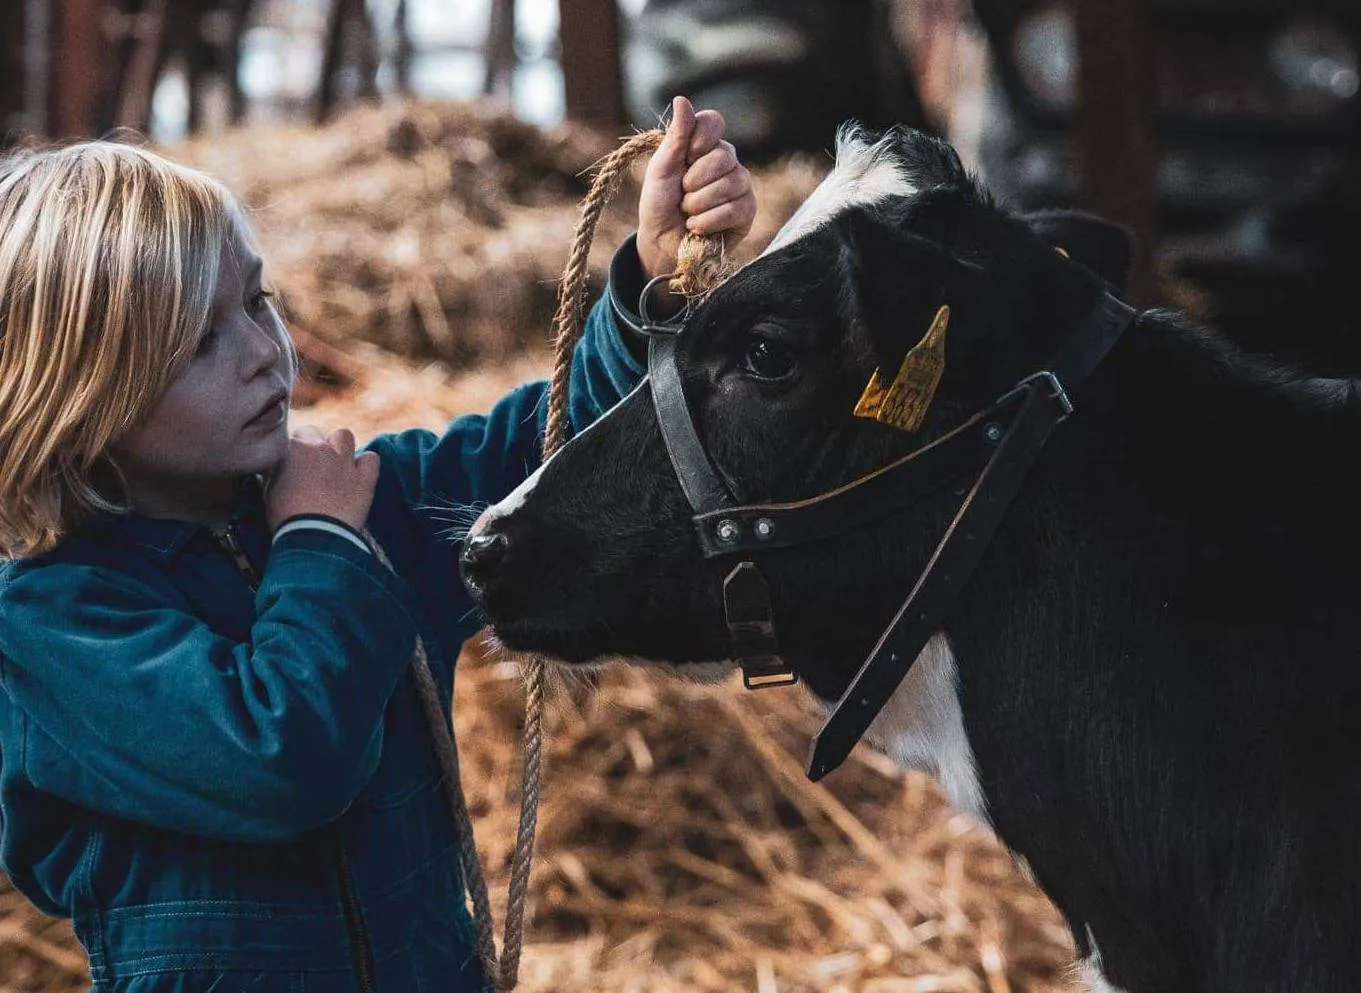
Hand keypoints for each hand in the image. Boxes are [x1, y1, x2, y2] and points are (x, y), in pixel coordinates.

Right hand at [265, 426, 379, 531]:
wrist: (313, 538)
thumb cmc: (286, 518)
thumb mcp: (269, 491)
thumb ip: (276, 471)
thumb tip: (279, 466)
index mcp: (291, 449)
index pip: (290, 438)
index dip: (290, 453)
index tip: (290, 466)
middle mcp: (318, 448)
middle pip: (314, 433)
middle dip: (312, 446)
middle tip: (310, 468)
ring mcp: (343, 461)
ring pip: (343, 435)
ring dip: (339, 447)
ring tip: (334, 466)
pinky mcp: (364, 478)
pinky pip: (371, 458)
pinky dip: (365, 465)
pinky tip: (358, 476)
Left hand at [637, 95, 757, 280]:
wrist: (662, 244)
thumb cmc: (659, 205)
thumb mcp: (661, 169)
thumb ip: (676, 137)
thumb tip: (682, 98)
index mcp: (704, 146)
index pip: (713, 122)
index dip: (698, 140)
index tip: (685, 158)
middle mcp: (727, 162)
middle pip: (723, 156)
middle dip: (694, 181)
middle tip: (682, 196)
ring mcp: (740, 186)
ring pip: (732, 182)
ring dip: (699, 204)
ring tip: (687, 214)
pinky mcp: (747, 212)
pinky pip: (737, 208)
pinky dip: (710, 220)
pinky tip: (697, 228)